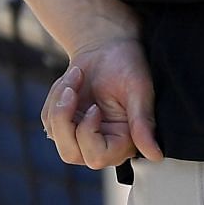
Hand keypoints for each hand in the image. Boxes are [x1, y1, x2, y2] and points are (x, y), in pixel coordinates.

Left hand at [41, 36, 162, 169]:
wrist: (108, 47)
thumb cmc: (128, 64)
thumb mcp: (138, 90)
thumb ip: (143, 123)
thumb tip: (155, 154)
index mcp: (124, 141)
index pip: (97, 157)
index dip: (88, 133)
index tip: (94, 107)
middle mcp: (103, 143)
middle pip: (70, 153)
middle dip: (64, 120)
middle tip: (71, 90)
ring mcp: (81, 136)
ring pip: (56, 135)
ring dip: (60, 101)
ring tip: (76, 76)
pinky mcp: (65, 125)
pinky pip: (48, 119)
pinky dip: (56, 96)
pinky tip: (73, 81)